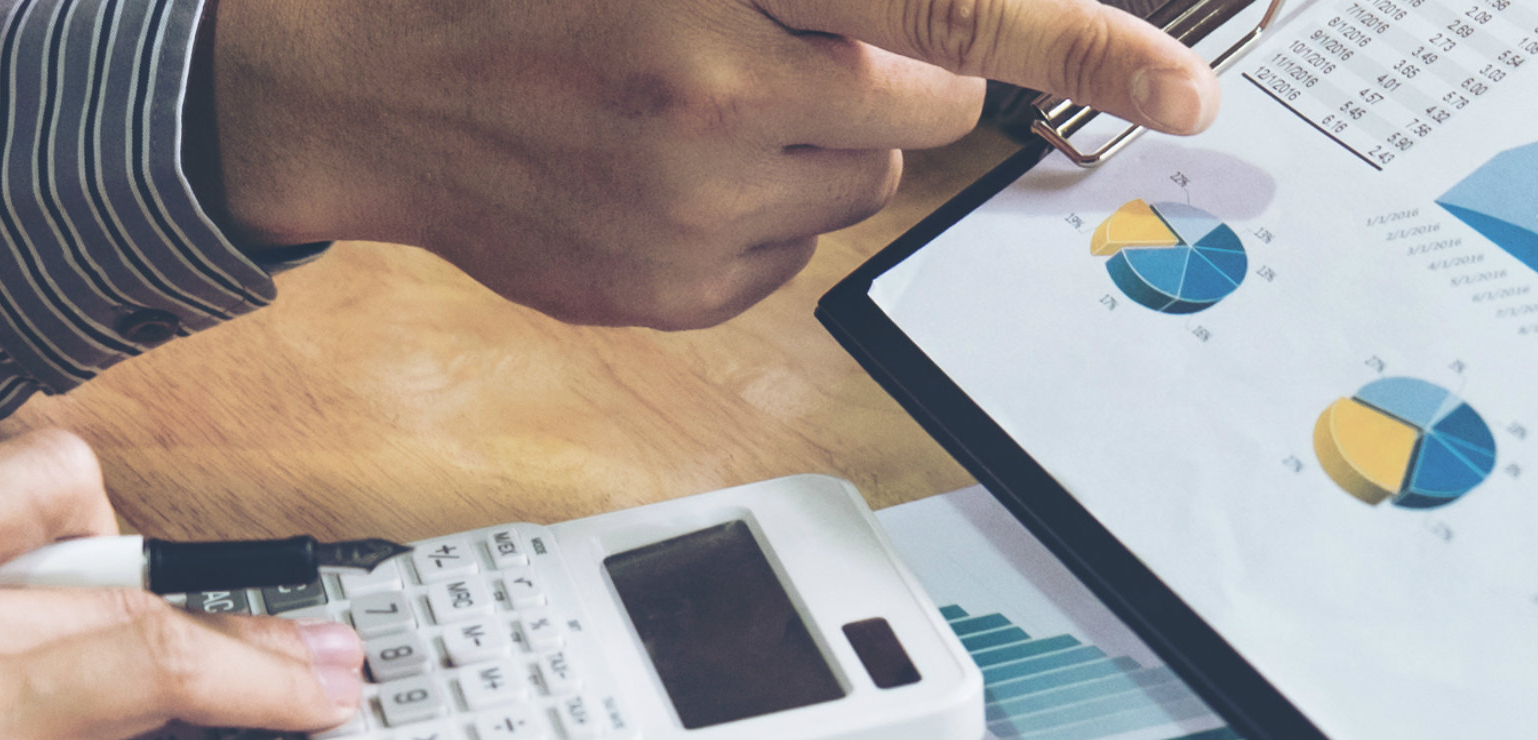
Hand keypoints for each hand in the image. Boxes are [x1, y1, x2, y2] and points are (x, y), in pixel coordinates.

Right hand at [209, 0, 1217, 328]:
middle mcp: (714, 90)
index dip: (1091, 46)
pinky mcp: (660, 290)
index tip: (1187, 92)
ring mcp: (685, 207)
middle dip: (884, 67)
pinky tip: (652, 164)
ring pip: (854, 182)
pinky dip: (746, 212)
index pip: (957, 6)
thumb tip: (931, 10)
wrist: (350, 77)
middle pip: (922, 102)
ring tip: (687, 95)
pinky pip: (782, 257)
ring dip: (809, 137)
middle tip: (776, 37)